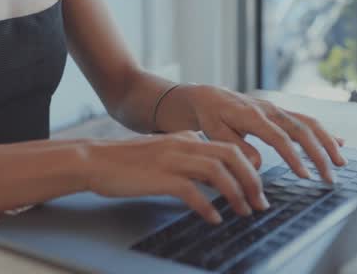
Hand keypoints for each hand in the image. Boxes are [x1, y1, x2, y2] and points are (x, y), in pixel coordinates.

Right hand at [82, 132, 268, 223]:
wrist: (95, 161)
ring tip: (244, 212)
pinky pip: (192, 191)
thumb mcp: (164, 152)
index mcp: (186, 137)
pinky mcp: (160, 177)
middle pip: (231, 156)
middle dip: (252, 180)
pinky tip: (214, 218)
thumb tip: (213, 177)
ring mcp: (172, 159)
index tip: (257, 190)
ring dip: (236, 194)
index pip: (228, 148)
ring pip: (218, 172)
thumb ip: (188, 158)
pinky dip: (208, 206)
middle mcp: (184, 144)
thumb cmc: (127, 162)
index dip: (249, 169)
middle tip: (260, 203)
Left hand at [180, 86, 347, 183]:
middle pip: (302, 130)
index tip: (305, 176)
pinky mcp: (281, 113)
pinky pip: (306, 121)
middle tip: (330, 177)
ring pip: (309, 124)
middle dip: (319, 153)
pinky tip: (339, 142)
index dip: (294, 157)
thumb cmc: (210, 116)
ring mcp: (278, 110)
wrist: (208, 97)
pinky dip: (323, 133)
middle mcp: (270, 110)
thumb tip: (258, 164)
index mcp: (253, 116)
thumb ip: (236, 147)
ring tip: (341, 162)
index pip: (279, 138)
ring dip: (327, 143)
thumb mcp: (215, 133)